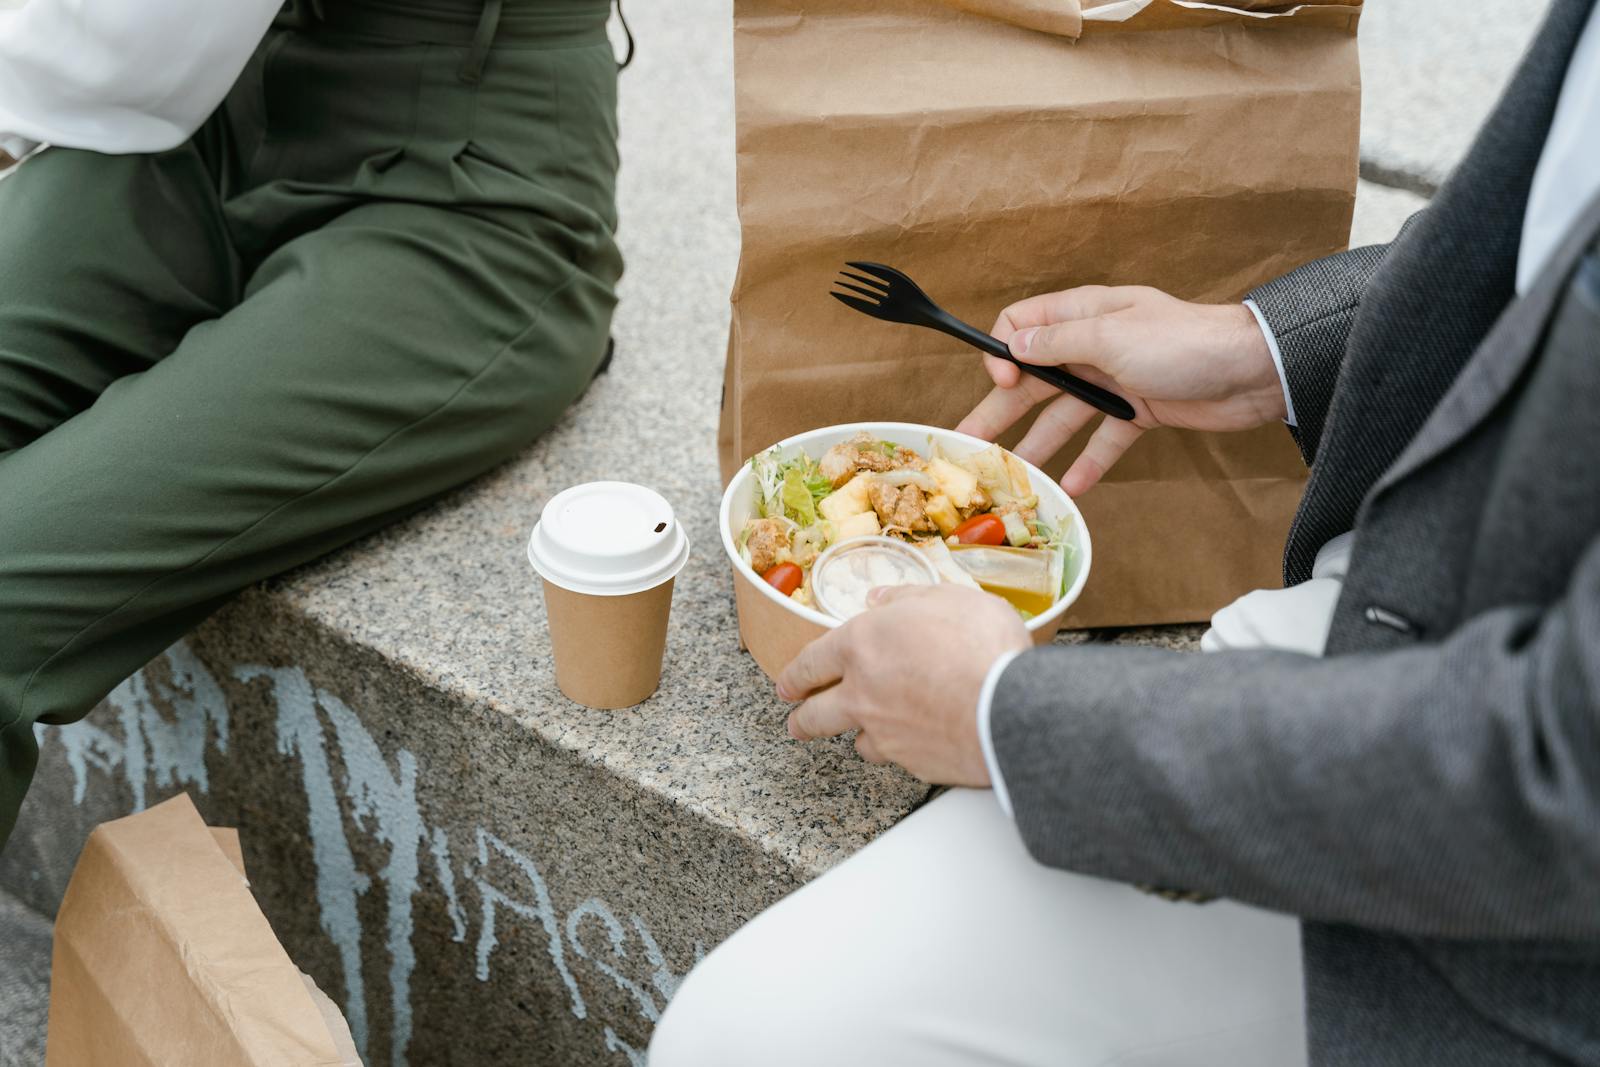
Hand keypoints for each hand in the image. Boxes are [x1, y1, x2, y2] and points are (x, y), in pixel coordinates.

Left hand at [778, 585, 1030, 784]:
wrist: (1011, 707)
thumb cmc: (981, 645)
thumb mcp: (947, 597)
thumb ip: (906, 598)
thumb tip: (880, 599)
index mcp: (861, 646)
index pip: (811, 662)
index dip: (795, 674)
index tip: (787, 683)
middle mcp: (862, 694)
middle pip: (815, 715)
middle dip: (801, 719)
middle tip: (796, 721)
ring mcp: (885, 734)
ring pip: (856, 742)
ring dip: (858, 736)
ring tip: (863, 735)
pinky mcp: (912, 764)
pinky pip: (898, 759)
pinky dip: (903, 752)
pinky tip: (917, 743)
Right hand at [955, 286, 1283, 495]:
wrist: (1254, 370)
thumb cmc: (1184, 341)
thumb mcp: (1111, 335)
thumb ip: (1058, 342)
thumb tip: (1013, 346)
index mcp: (1084, 313)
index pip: (1023, 326)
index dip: (1004, 352)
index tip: (1004, 381)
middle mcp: (1095, 344)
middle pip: (1035, 379)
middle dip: (1001, 410)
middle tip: (970, 444)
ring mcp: (1117, 379)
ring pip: (1066, 414)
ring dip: (1038, 445)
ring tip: (1013, 478)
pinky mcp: (1141, 411)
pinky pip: (1103, 439)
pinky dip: (1087, 462)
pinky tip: (1069, 488)